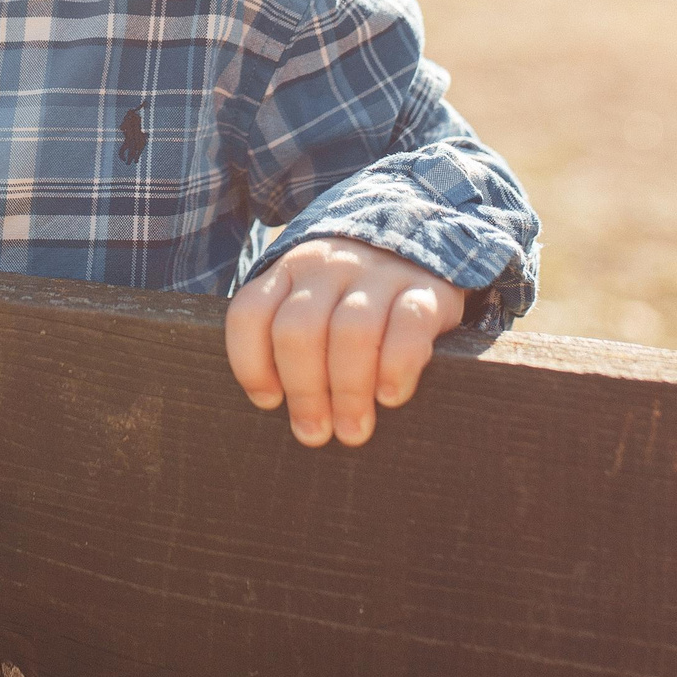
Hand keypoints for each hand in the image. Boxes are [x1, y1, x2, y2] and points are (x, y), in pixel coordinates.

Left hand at [225, 237, 466, 447]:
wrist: (420, 242)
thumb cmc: (351, 297)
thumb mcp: (313, 301)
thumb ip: (292, 338)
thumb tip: (278, 408)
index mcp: (289, 271)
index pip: (250, 313)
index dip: (251, 364)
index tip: (269, 401)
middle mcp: (329, 266)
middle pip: (300, 330)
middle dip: (304, 391)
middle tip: (314, 433)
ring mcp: (378, 273)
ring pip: (352, 331)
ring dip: (349, 390)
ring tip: (353, 429)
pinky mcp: (427, 288)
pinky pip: (408, 327)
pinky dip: (397, 368)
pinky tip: (391, 396)